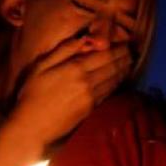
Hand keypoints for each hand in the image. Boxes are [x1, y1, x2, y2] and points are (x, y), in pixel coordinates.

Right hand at [10, 35, 131, 143]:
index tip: (126, 44)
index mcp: (75, 68)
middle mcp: (87, 81)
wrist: (32, 126)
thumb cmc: (32, 94)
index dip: (118, 49)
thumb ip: (63, 50)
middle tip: (133, 52)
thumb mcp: (41, 66)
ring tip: (130, 63)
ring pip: (113, 80)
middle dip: (125, 58)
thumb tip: (82, 38)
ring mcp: (91, 97)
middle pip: (112, 67)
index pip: (104, 55)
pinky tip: (119, 80)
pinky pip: (108, 93)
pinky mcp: (91, 109)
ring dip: (124, 70)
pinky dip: (116, 84)